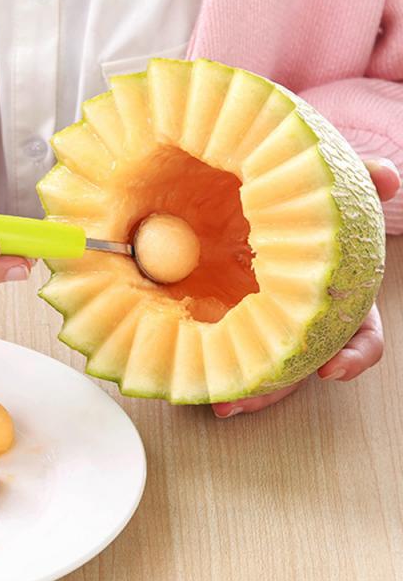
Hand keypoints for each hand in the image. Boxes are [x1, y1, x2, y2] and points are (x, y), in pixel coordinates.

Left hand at [213, 157, 399, 416]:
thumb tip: (389, 177)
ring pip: (260, 365)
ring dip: (241, 388)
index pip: (359, 335)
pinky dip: (213, 360)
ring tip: (219, 402)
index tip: (331, 369)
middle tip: (246, 402)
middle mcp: (302, 318)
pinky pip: (223, 342)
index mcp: (336, 297)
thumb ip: (358, 180)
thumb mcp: (329, 186)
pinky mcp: (225, 313)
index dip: (353, 356)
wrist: (256, 189)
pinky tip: (196, 375)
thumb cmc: (302, 199)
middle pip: (297, 365)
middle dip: (276, 389)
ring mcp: (264, 319)